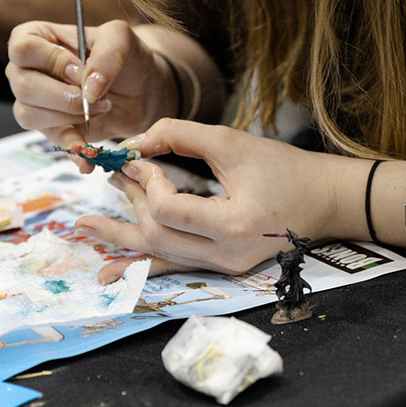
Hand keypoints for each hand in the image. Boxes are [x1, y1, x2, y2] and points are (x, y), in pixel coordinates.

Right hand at [6, 19, 177, 167]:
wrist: (143, 88)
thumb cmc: (125, 56)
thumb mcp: (121, 40)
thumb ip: (106, 55)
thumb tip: (87, 89)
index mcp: (37, 37)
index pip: (23, 48)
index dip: (52, 62)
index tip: (80, 70)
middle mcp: (27, 69)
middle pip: (23, 86)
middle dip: (64, 95)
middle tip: (96, 95)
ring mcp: (35, 101)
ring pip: (29, 115)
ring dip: (69, 116)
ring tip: (102, 107)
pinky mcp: (52, 128)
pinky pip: (51, 140)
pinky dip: (72, 148)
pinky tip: (89, 155)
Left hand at [79, 119, 343, 281]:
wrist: (322, 200)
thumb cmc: (284, 167)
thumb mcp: (233, 142)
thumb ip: (182, 136)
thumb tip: (135, 142)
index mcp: (233, 225)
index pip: (169, 211)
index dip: (147, 182)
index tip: (142, 158)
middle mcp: (226, 256)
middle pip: (158, 236)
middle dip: (130, 202)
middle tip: (112, 175)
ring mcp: (223, 268)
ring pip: (159, 256)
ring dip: (121, 237)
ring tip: (83, 226)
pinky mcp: (221, 268)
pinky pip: (174, 268)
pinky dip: (140, 266)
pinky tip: (108, 271)